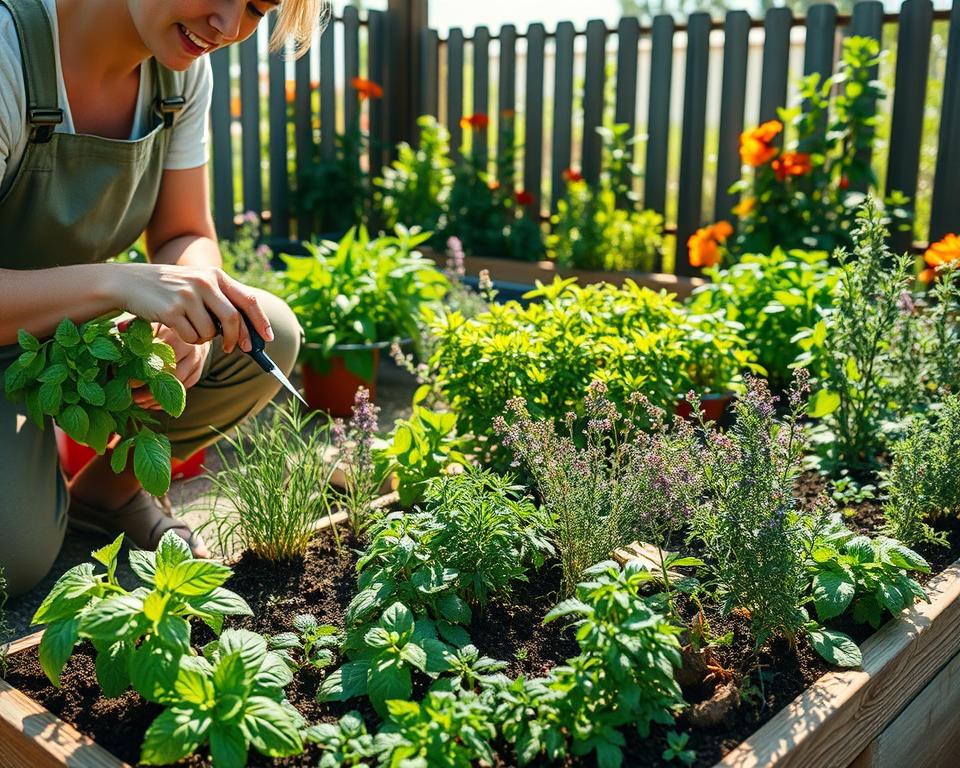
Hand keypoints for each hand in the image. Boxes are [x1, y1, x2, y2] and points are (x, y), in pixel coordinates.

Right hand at [108, 263, 273, 353]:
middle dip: (237, 339)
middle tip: (235, 349)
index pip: (248, 300)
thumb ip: (221, 299)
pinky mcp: (171, 310)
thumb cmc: (169, 288)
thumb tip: (246, 331)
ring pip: (211, 332)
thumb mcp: (197, 284)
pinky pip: (192, 337)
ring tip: (190, 327)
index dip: (260, 321)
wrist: (129, 282)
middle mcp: (204, 283)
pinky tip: (177, 327)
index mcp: (215, 275)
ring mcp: (188, 296)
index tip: (267, 338)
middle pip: (233, 320)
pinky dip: (189, 339)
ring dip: (205, 339)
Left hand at [132, 325, 210, 409]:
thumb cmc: (165, 324)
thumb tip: (119, 328)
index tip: (126, 381)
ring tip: (138, 402)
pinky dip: (167, 399)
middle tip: (130, 397)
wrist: (194, 325)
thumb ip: (136, 324)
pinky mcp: (197, 372)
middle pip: (168, 375)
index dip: (141, 372)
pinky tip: (151, 404)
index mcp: (174, 334)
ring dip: (156, 397)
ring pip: (176, 385)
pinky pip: (183, 390)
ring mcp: (195, 361)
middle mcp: (188, 348)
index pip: (157, 358)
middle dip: (148, 389)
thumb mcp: (151, 320)